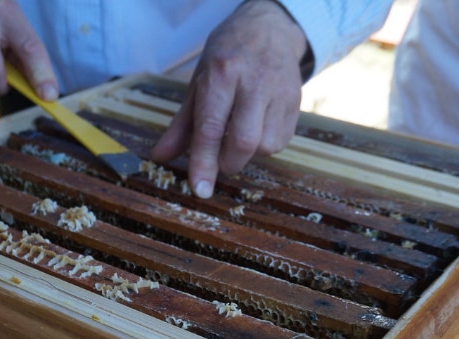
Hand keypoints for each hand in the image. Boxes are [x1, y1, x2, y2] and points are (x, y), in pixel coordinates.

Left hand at [151, 0, 308, 198]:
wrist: (269, 29)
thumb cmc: (227, 58)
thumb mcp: (198, 84)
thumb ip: (182, 124)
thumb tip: (161, 156)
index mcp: (222, 74)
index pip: (211, 128)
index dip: (204, 163)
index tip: (200, 189)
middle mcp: (254, 82)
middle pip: (244, 141)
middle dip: (228, 162)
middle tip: (219, 160)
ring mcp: (280, 91)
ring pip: (267, 145)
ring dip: (248, 155)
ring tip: (237, 137)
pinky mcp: (296, 102)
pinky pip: (282, 141)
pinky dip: (265, 147)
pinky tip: (256, 131)